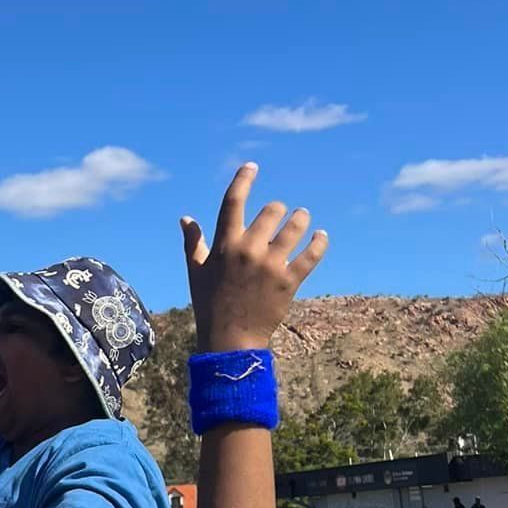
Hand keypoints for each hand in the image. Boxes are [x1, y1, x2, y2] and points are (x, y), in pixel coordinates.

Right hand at [180, 164, 327, 351]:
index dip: (243, 180)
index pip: (233, 202)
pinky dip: (319, 242)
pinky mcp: (290, 281)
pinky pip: (312, 254)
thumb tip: (186, 218)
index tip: (252, 166)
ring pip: (295, 228)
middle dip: (277, 209)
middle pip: (271, 212)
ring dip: (301, 219)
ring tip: (303, 218)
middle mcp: (248, 250)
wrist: (230, 340)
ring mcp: (271, 265)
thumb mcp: (195, 272)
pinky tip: (321, 236)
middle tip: (281, 212)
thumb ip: (192, 243)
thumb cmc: (209, 304)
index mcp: (224, 246)